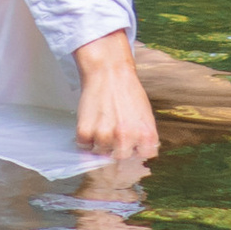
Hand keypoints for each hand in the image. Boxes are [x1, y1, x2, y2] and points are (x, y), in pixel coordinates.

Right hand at [73, 28, 158, 164]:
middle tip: (114, 128)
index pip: (141, 159)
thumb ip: (145, 140)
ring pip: (100, 154)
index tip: (131, 142)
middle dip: (116, 147)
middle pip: (119, 159)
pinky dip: (86, 137)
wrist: (108, 70)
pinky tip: (92, 121)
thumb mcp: (146, 116)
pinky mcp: (85, 132)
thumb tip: (138, 158)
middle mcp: (126, 139)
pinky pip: (84, 146)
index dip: (135, 148)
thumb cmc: (128, 91)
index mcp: (146, 136)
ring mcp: (104, 137)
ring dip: (100, 142)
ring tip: (103, 122)